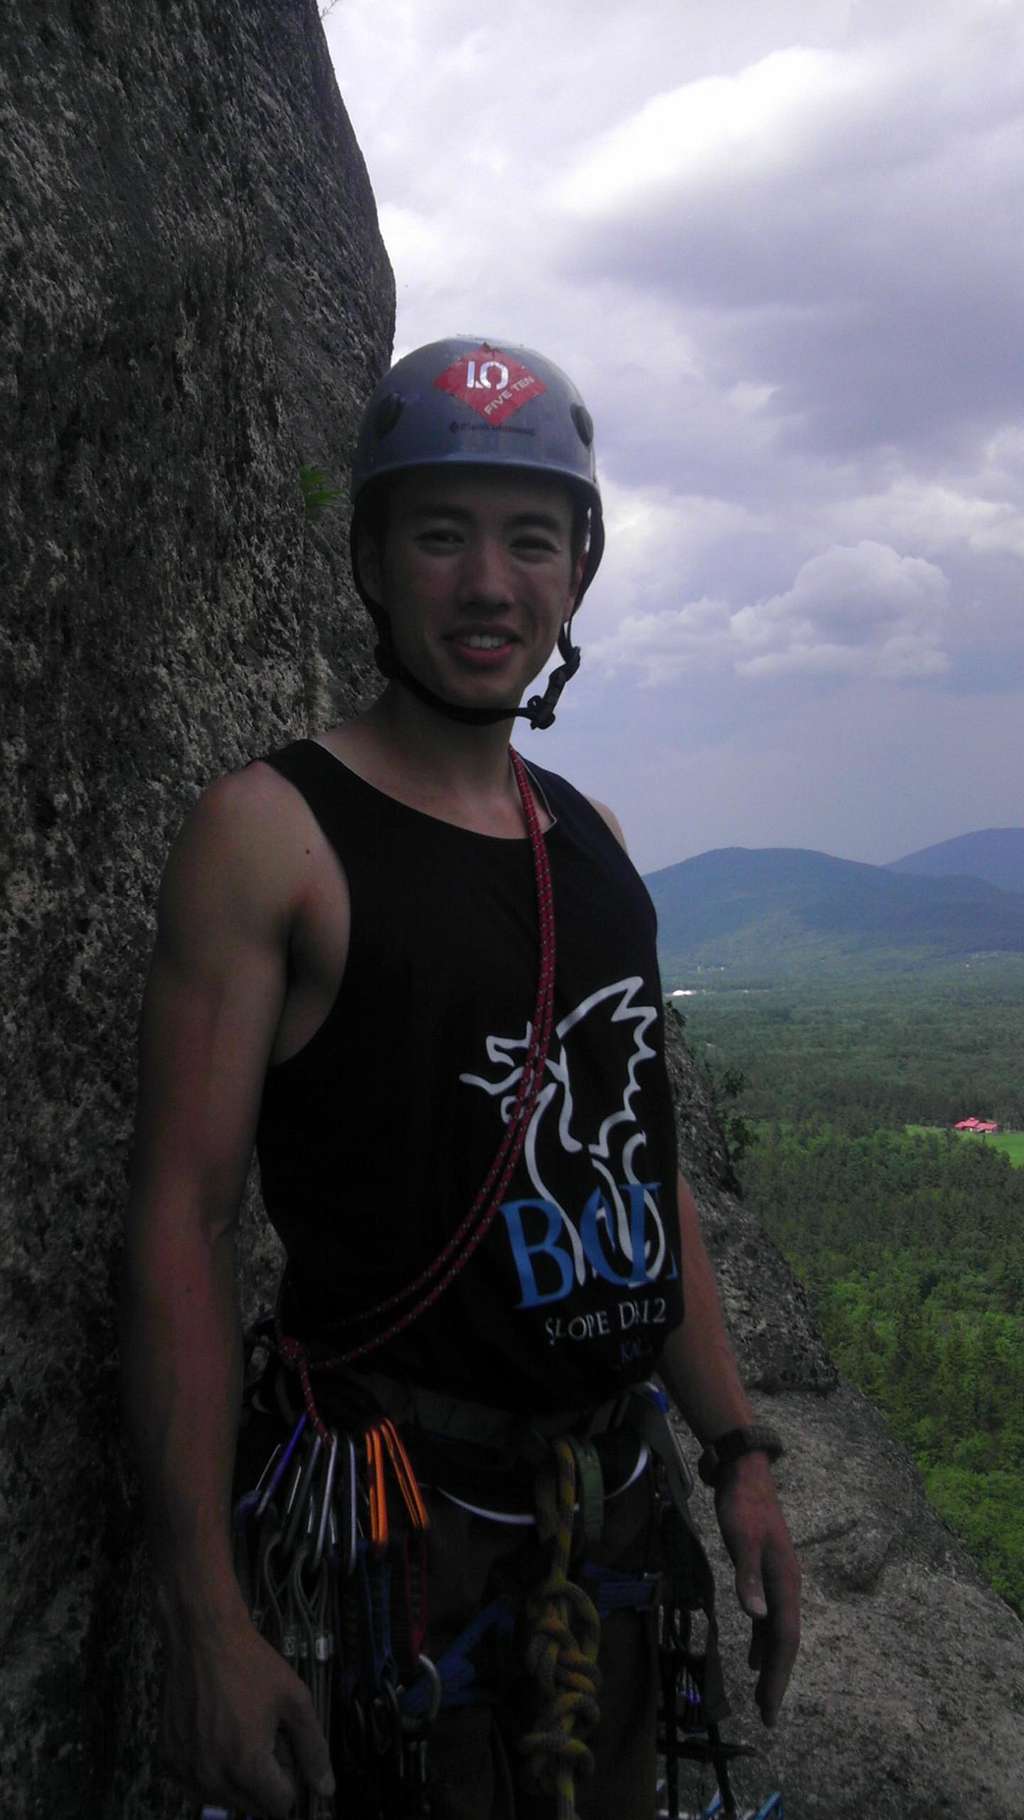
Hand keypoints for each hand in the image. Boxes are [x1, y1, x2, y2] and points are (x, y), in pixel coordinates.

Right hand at [160, 1607, 334, 1817]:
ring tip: (238, 1732)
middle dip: (264, 1780)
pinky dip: (209, 1768)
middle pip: (252, 1806)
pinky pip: (197, 1783)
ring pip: (223, 1798)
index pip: (280, 1806)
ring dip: (236, 1778)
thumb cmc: (252, 1665)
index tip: (285, 1751)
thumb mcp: (294, 1701)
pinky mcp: (167, 1760)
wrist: (202, 1637)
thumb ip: (313, 1749)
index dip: (290, 1779)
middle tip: (262, 1736)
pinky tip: (214, 1733)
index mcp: (247, 1766)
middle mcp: (212, 1778)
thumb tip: (326, 1790)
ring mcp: (186, 1771)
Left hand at [714, 1453, 800, 1726]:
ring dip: (770, 1664)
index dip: (778, 1677)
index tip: (768, 1710)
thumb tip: (756, 1617)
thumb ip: (748, 1578)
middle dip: (776, 1679)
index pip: (784, 1641)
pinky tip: (754, 1655)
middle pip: (784, 1642)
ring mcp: (778, 1581)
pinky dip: (762, 1641)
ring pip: (777, 1632)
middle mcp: (787, 1587)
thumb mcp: (742, 1541)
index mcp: (786, 1584)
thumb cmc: (742, 1507)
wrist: (745, 1474)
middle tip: (764, 1716)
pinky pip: (768, 1618)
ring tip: (760, 1696)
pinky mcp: (765, 1574)